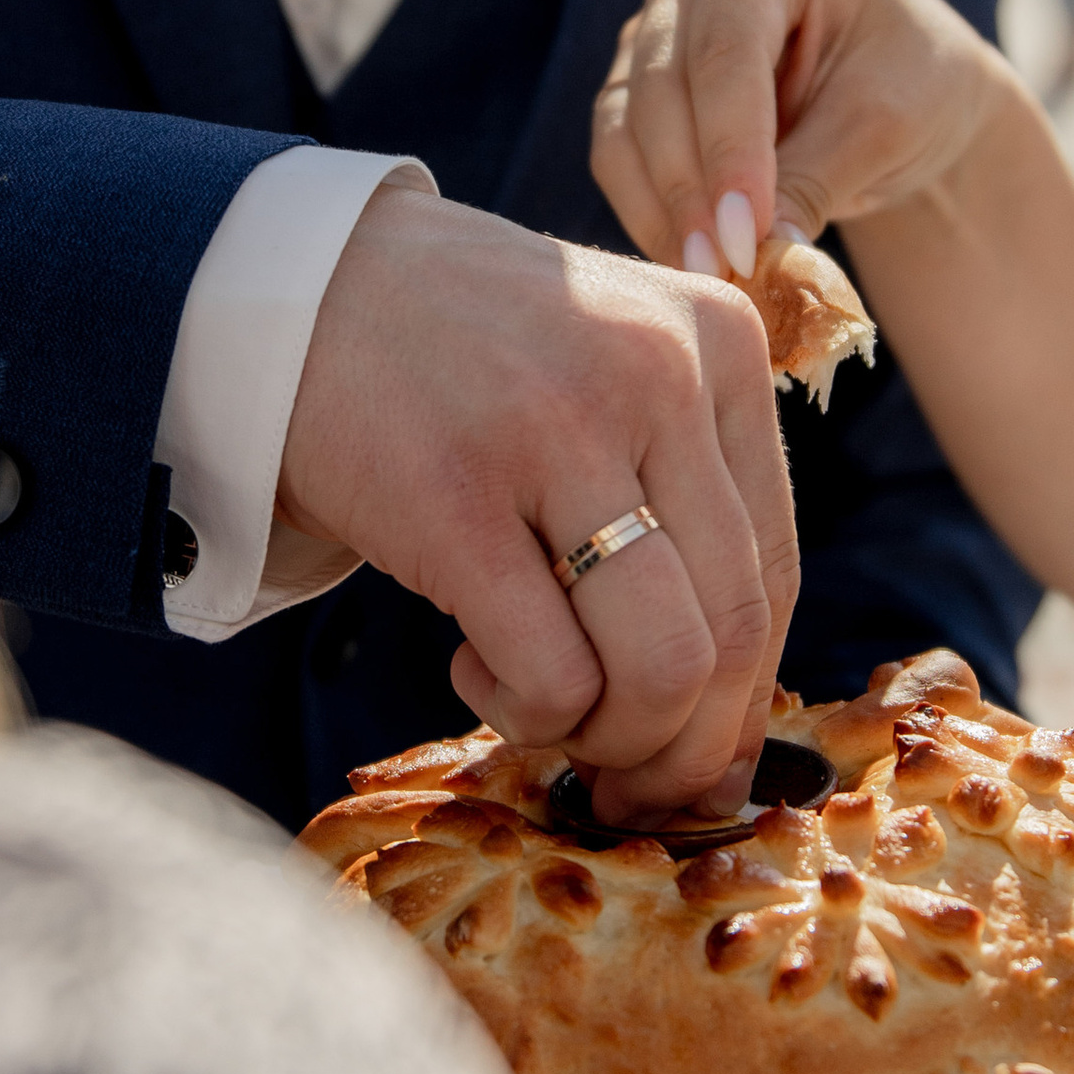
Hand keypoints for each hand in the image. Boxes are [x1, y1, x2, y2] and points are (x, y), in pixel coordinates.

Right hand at [277, 186, 797, 819]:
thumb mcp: (611, 371)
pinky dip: (522, 713)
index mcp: (720, 345)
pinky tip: (472, 663)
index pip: (775, 573)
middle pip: (733, 635)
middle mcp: (659, 375)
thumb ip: (683, 496)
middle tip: (623, 788)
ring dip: (609, 739)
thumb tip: (730, 725)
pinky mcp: (455, 497)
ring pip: (663, 669)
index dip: (741, 701)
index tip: (695, 764)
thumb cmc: (464, 359)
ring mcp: (557, 431)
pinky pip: (551, 678)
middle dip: (683, 750)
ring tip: (544, 714)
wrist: (298, 285)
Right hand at [592, 0, 1005, 271]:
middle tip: (723, 271)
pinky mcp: (638, 86)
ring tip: (709, 277)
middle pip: (665, 81)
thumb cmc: (915, 86)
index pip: (725, 44)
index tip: (744, 233)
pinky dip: (650, 210)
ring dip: (662, 205)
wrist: (911, 101)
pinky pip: (618, 152)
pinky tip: (688, 260)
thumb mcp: (884, 127)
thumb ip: (813, 180)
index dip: (728, 142)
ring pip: (628, 120)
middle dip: (691, 185)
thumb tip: (754, 253)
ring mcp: (656, 25)